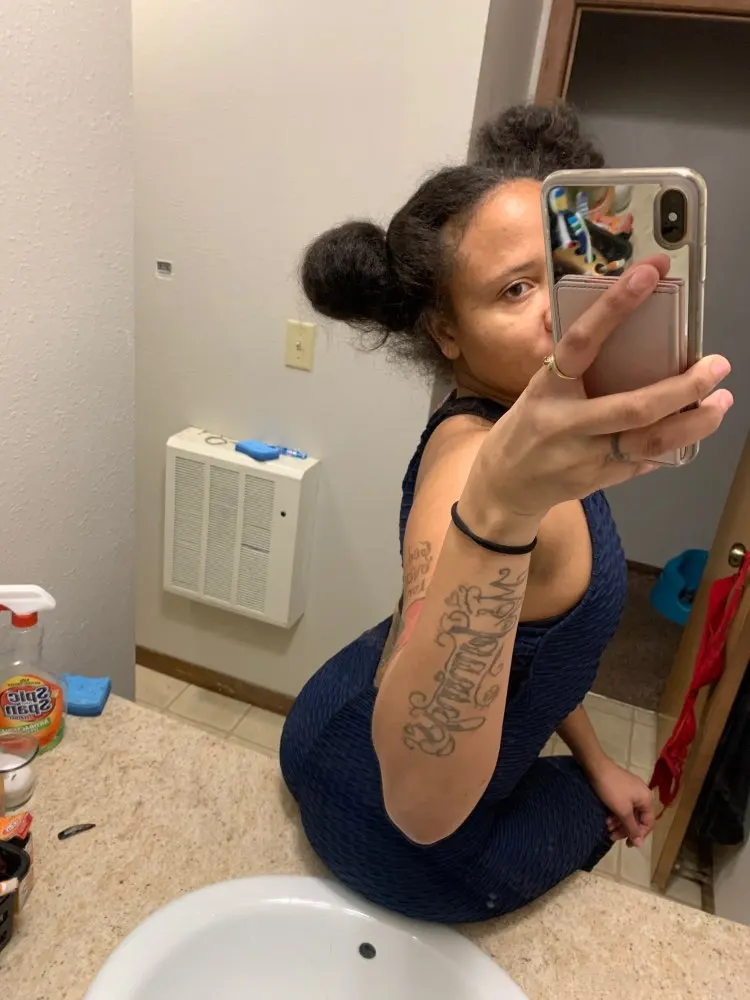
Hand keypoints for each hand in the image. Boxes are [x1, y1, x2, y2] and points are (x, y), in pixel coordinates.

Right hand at [462, 255, 732, 525]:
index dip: (615, 306)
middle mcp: (565, 425)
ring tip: (720, 403)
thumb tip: (630, 340)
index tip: (648, 274)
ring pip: (650, 442)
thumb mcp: (538, 393)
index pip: (581, 342)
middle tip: (717, 365)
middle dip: (685, 386)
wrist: (502, 487)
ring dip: (694, 422)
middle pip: (635, 407)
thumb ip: (576, 373)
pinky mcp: (597, 481)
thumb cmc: (522, 431)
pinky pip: (644, 462)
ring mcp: (584, 458)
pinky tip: (692, 431)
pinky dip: (673, 446)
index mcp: (546, 391)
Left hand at [590, 758, 654, 847]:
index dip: (639, 835)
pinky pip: (622, 805)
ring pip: (628, 812)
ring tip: (606, 827)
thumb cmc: (611, 789)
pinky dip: (615, 813)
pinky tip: (606, 818)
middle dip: (625, 829)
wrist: (595, 766)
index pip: (648, 822)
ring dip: (618, 822)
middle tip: (612, 836)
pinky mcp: (621, 788)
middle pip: (637, 818)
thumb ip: (632, 828)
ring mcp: (631, 790)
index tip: (628, 844)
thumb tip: (640, 844)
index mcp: (647, 799)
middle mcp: (642, 794)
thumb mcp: (622, 811)